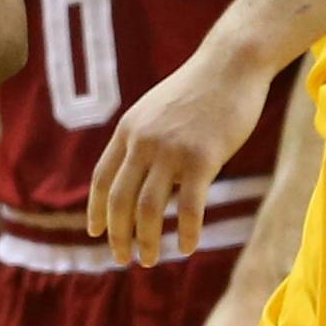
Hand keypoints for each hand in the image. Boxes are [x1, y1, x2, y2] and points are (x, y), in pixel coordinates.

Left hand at [89, 45, 271, 266]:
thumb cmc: (198, 90)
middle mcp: (143, 142)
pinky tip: (187, 248)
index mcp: (128, 130)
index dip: (96, 210)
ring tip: (149, 261)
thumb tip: (137, 173)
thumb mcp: (157, 111)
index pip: (102, 178)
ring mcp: (171, 151)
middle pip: (119, 200)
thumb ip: (142, 139)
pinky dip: (187, 232)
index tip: (95, 233)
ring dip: (147, 241)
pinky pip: (190, 207)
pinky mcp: (203, 158)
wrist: (230, 65)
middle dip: (117, 234)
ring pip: (150, 209)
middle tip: (121, 259)